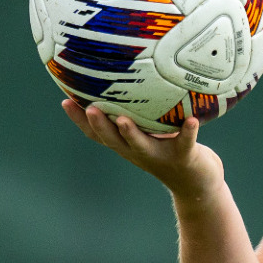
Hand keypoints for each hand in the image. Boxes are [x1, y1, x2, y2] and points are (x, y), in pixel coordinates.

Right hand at [61, 100, 223, 202]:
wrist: (197, 185)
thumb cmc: (171, 151)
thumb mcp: (151, 132)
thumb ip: (141, 112)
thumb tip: (130, 76)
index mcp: (126, 145)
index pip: (97, 134)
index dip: (79, 120)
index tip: (65, 101)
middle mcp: (138, 152)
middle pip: (113, 140)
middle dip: (99, 125)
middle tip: (89, 108)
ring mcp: (160, 156)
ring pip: (141, 145)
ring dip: (131, 133)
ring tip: (123, 119)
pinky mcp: (184, 157)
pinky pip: (185, 142)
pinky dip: (188, 131)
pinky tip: (192, 119)